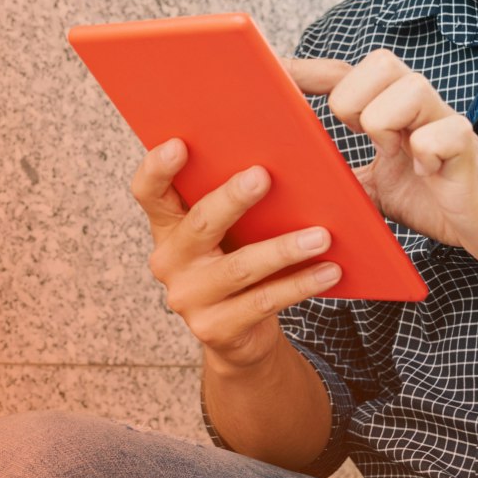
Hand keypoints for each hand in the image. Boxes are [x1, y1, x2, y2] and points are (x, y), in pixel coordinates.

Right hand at [129, 138, 341, 373]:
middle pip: (199, 224)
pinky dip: (300, 284)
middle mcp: (169, 261)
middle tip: (263, 176)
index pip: (148, 192)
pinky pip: (264, 301)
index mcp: (167, 226)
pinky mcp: (216, 328)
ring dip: (284, 249)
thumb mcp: (228, 230)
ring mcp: (189, 298)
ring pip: (239, 267)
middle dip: (232, 198)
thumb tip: (285, 156)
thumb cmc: (238, 259)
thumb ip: (235, 200)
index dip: (157, 168)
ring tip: (321, 236)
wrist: (240, 332)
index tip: (179, 144)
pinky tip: (328, 270)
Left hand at [281, 48, 477, 274]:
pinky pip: (442, 134)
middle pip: (379, 62)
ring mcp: (447, 125)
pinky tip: (429, 174)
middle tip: (357, 135)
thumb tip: (299, 181)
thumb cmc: (444, 200)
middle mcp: (421, 107)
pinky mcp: (469, 153)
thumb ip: (348, 176)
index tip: (272, 73)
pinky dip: (427, 153)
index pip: (347, 74)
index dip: (308, 72)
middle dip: (353, 98)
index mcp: (395, 112)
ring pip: (410, 87)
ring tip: (394, 153)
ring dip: (386, 122)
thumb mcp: (382, 190)